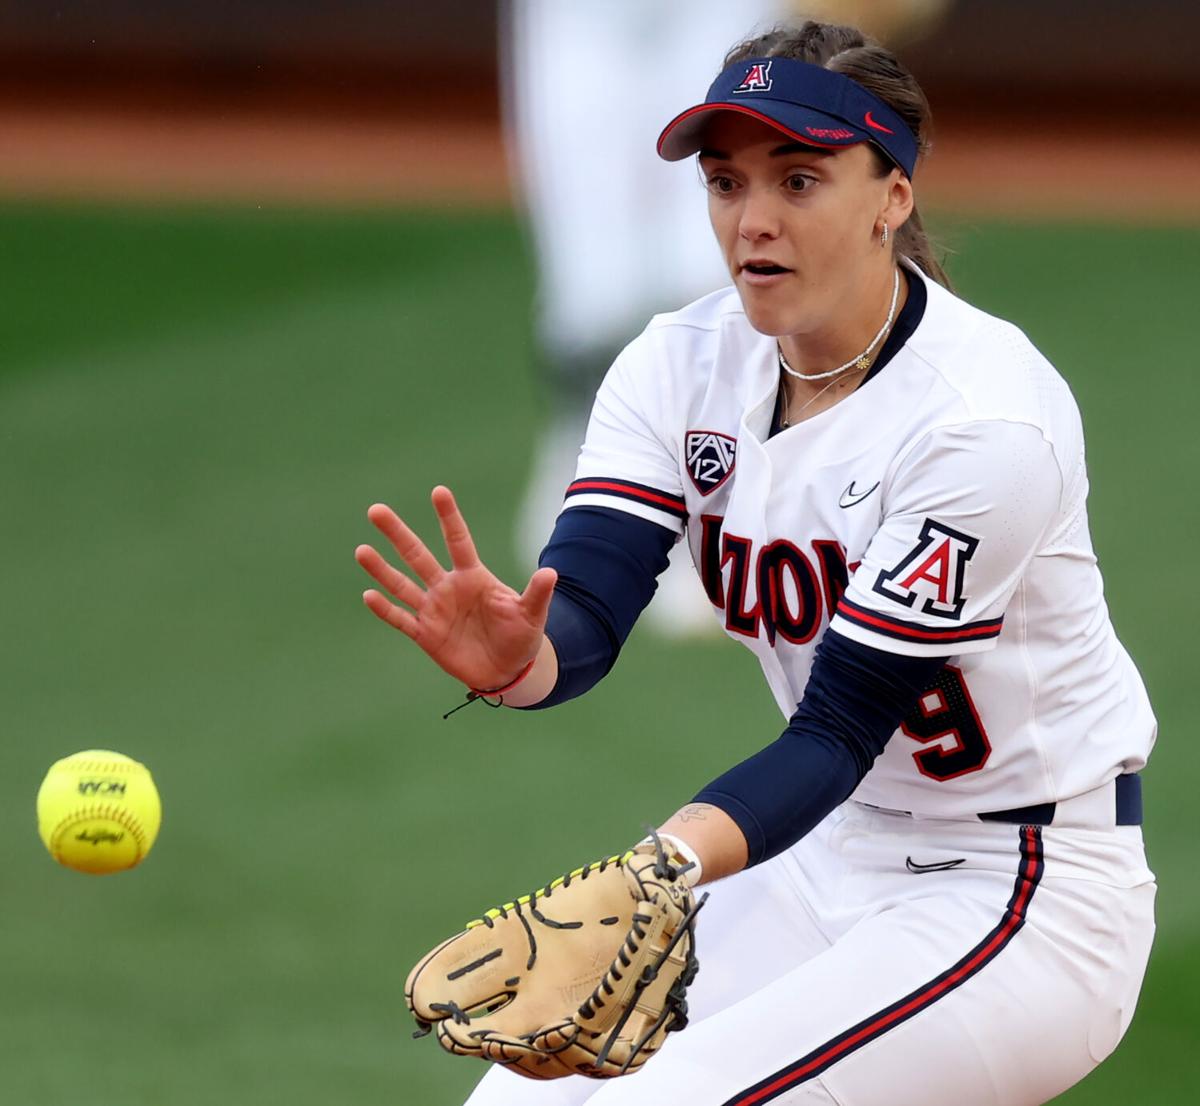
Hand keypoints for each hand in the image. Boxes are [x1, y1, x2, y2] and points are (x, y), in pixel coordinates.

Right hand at [355, 487, 557, 690]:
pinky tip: (368, 595)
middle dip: (397, 533)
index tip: (438, 491)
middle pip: (417, 555)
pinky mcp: (426, 634)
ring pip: (402, 584)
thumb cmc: (521, 636)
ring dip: (382, 569)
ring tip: (361, 550)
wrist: (507, 669)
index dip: (448, 517)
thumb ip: (536, 594)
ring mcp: (434, 610)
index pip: (458, 541)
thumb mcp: (531, 614)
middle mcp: (448, 587)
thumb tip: (550, 573)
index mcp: (473, 576)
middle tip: (376, 510)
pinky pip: (402, 619)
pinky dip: (385, 610)